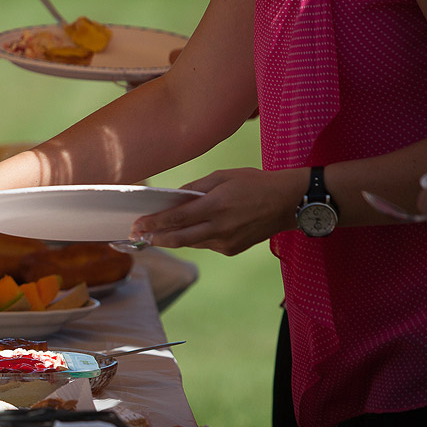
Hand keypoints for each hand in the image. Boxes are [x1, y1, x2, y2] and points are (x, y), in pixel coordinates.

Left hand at [130, 167, 304, 255]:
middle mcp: (219, 227)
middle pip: (177, 239)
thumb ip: (196, 188)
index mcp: (216, 206)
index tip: (136, 225)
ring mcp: (226, 242)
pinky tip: (194, 229)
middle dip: (154, 238)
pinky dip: (196, 237)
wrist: (290, 202)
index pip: (176, 219)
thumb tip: (173, 198)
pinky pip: (206, 244)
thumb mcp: (223, 176)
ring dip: (174, 238)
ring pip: (191, 243)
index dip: (153, 224)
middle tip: (138, 237)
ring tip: (158, 232)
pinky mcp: (232, 249)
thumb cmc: (256, 183)